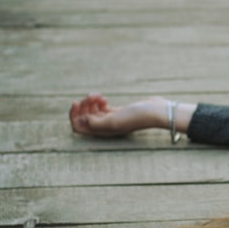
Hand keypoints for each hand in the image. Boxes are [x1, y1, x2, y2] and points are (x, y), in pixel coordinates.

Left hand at [69, 94, 192, 137]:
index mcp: (102, 131)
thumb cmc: (136, 117)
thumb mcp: (113, 121)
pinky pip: (101, 108)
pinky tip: (103, 98)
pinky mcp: (117, 112)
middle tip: (91, 97)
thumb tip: (83, 120)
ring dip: (91, 101)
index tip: (77, 103)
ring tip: (99, 96)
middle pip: (84, 118)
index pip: (79, 127)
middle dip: (83, 106)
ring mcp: (111, 119)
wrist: (155, 111)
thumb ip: (95, 123)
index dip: (74, 115)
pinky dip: (98, 101)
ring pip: (92, 111)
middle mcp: (105, 127)